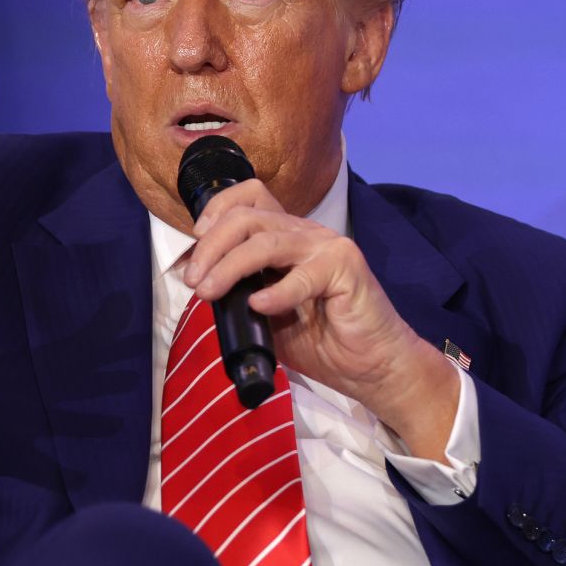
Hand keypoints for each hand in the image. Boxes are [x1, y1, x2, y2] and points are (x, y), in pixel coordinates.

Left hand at [182, 180, 458, 459]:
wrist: (371, 367)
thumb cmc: (321, 341)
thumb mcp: (266, 314)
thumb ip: (239, 293)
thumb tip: (201, 286)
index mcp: (286, 237)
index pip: (249, 197)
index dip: (217, 210)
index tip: (194, 242)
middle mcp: (306, 234)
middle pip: (247, 216)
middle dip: (211, 245)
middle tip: (193, 280)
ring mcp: (328, 247)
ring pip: (266, 241)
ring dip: (229, 266)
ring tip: (208, 292)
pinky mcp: (346, 269)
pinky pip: (303, 275)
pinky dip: (275, 291)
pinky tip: (259, 306)